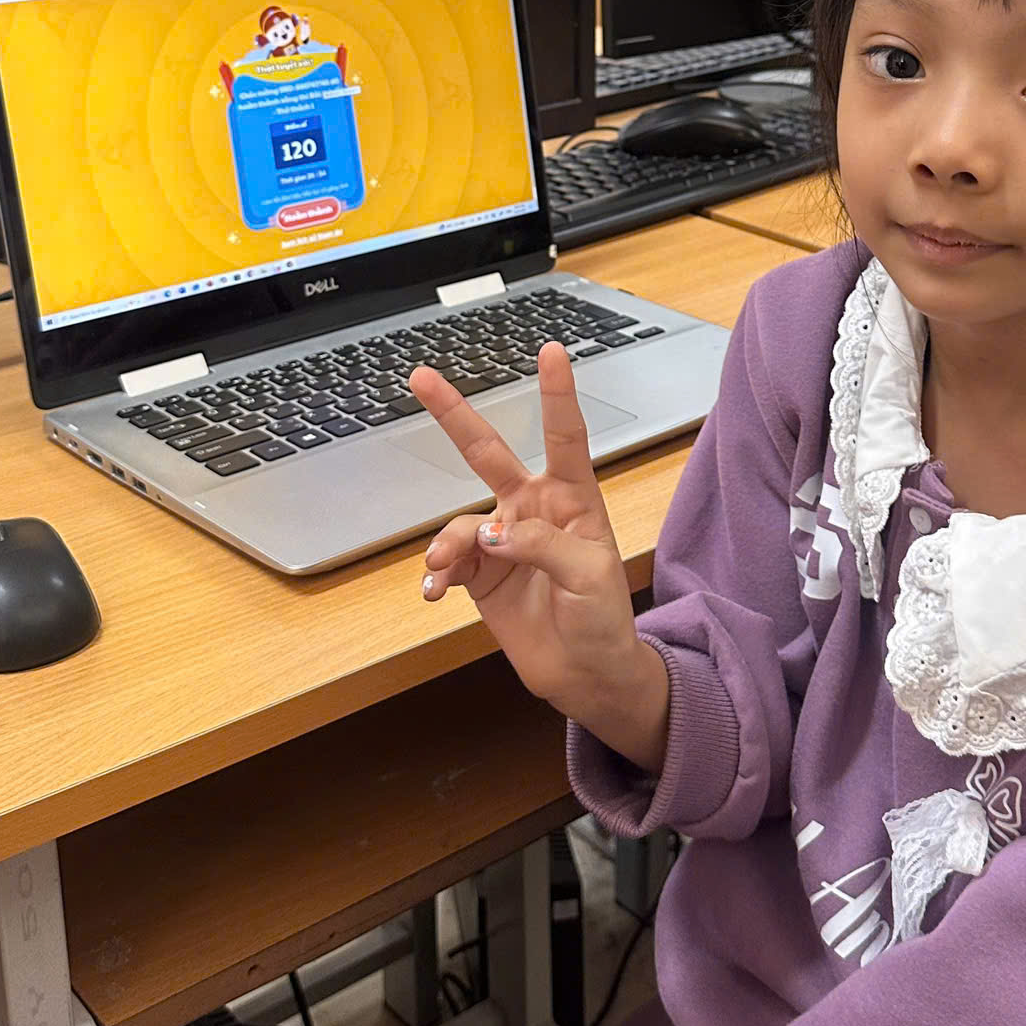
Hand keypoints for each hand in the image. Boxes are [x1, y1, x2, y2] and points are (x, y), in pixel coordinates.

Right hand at [414, 344, 669, 766]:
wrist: (585, 675)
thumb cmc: (604, 618)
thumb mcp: (590, 576)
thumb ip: (542, 545)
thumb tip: (489, 533)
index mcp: (571, 500)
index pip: (564, 436)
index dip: (557, 394)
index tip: (552, 351)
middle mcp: (531, 510)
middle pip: (488, 452)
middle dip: (454, 414)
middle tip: (421, 376)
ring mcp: (501, 541)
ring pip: (459, 523)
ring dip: (446, 544)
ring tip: (445, 570)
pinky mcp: (478, 576)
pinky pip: (446, 563)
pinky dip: (435, 575)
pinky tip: (434, 593)